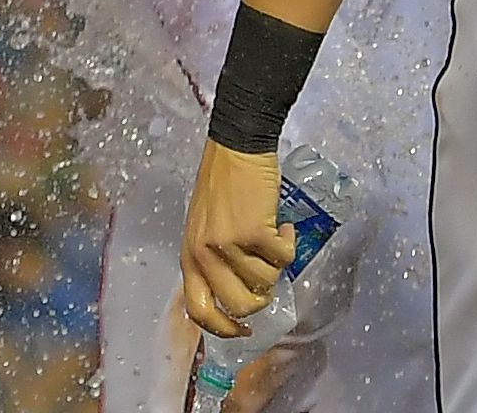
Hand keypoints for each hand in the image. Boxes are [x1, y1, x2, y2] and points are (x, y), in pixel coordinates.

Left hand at [181, 142, 294, 339]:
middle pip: (240, 305)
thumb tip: (239, 288)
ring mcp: (229, 246)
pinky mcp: (255, 232)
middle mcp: (205, 257)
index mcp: (188, 259)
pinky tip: (282, 224)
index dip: (224, 329)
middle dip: (262, 297)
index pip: (200, 312)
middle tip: (270, 278)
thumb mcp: (203, 228)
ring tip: (275, 237)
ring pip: (266, 281)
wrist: (236, 147)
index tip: (243, 330)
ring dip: (277, 262)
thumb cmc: (221, 184)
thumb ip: (212, 259)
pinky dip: (289, 242)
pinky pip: (283, 256)